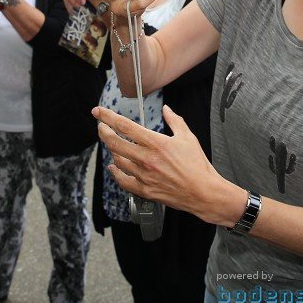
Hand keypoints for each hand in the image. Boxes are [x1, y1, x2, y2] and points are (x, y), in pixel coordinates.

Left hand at [92, 105, 240, 225]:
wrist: (203, 192)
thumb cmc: (197, 166)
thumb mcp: (188, 137)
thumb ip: (174, 120)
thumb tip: (166, 109)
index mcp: (156, 143)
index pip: (125, 126)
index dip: (108, 117)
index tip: (98, 112)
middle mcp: (146, 159)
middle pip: (114, 143)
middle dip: (103, 132)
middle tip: (101, 126)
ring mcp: (144, 176)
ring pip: (118, 160)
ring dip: (111, 149)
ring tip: (112, 143)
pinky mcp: (144, 190)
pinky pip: (123, 181)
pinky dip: (116, 172)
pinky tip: (114, 166)